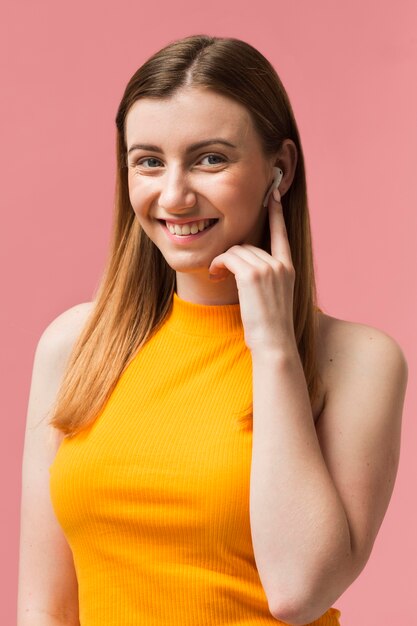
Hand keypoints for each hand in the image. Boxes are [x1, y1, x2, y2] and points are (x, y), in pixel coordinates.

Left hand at [208, 188, 296, 353]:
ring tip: (217, 277)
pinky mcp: (253, 274)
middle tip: (220, 272)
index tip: (272, 194)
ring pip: (236, 251)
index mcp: (288, 268)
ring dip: (222, 262)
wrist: (274, 344)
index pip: (282, 233)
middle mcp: (281, 264)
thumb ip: (264, 277)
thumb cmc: (269, 328)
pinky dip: (218, 264)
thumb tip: (241, 265)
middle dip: (230, 257)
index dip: (277, 213)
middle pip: (247, 245)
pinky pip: (228, 257)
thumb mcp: (272, 298)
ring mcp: (268, 268)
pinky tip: (216, 276)